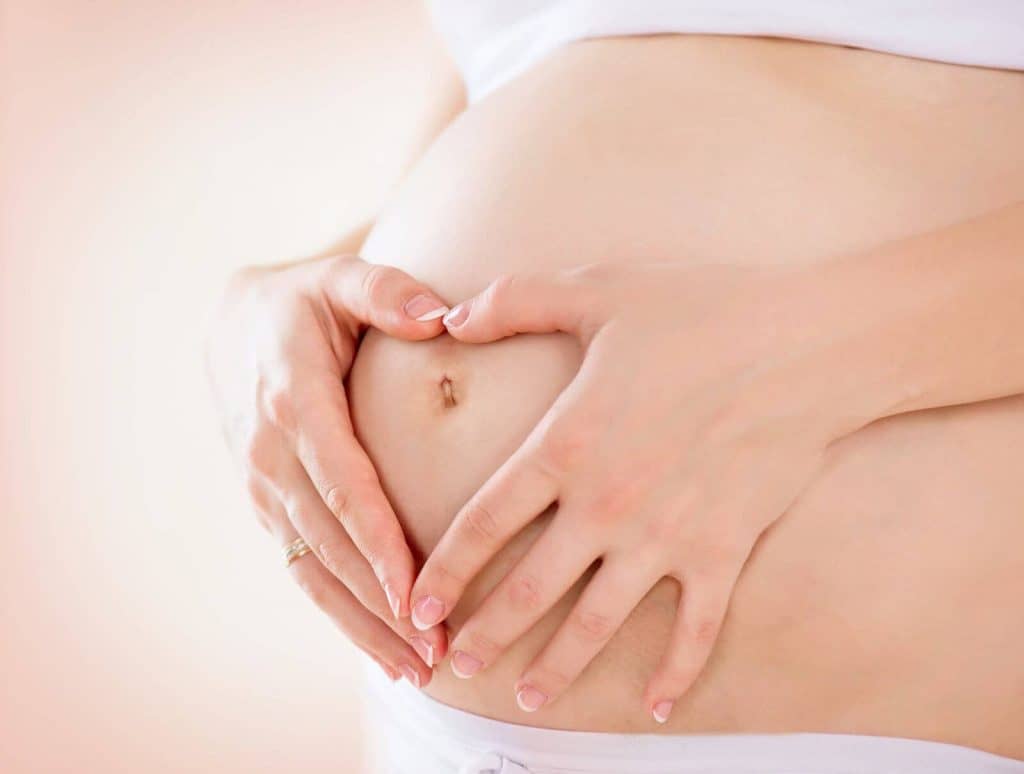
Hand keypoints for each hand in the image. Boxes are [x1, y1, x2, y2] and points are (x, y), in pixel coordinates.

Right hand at [206, 254, 450, 685]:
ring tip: (417, 668)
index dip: (378, 542)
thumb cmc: (304, 303)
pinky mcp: (270, 507)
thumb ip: (387, 290)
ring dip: (363, 623)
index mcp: (296, 401)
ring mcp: (266, 488)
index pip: (342, 483)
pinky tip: (381, 648)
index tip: (418, 592)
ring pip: (315, 570)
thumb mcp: (340, 277)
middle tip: (435, 650)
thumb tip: (440, 317)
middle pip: (330, 544)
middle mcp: (273, 456)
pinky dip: (341, 613)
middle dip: (381, 602)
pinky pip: (305, 569)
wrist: (234, 326)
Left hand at [410, 263, 844, 719]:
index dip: (445, 569)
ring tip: (527, 701)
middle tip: (457, 668)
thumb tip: (448, 319)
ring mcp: (666, 537)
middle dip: (487, 635)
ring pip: (597, 623)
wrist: (808, 345)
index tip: (418, 605)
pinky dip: (677, 673)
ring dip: (558, 668)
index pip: (485, 522)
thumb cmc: (701, 310)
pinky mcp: (723, 553)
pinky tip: (659, 707)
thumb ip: (513, 302)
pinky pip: (695, 630)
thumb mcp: (596, 291)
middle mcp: (606, 505)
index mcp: (567, 445)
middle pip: (529, 589)